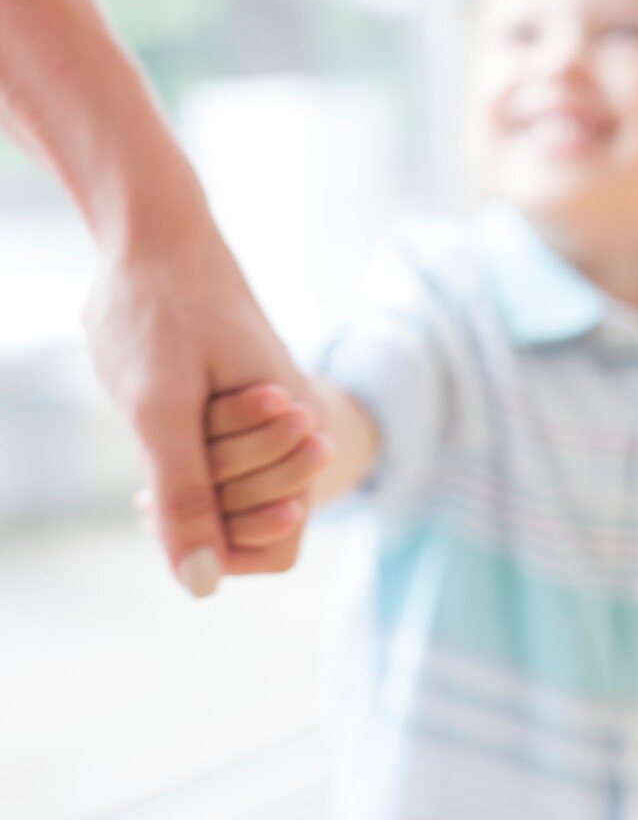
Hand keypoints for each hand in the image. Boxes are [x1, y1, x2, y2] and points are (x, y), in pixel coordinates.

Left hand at [82, 211, 323, 595]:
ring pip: (235, 493)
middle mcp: (297, 427)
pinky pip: (221, 463)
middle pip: (260, 519)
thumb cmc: (161, 313)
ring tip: (158, 427)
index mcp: (298, 429)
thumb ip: (186, 496)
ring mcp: (272, 418)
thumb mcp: (161, 408)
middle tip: (167, 432)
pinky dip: (187, 460)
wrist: (157, 231)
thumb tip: (200, 587)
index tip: (173, 481)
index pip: (279, 542)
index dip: (223, 533)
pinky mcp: (245, 405)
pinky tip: (158, 433)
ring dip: (192, 474)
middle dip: (206, 492)